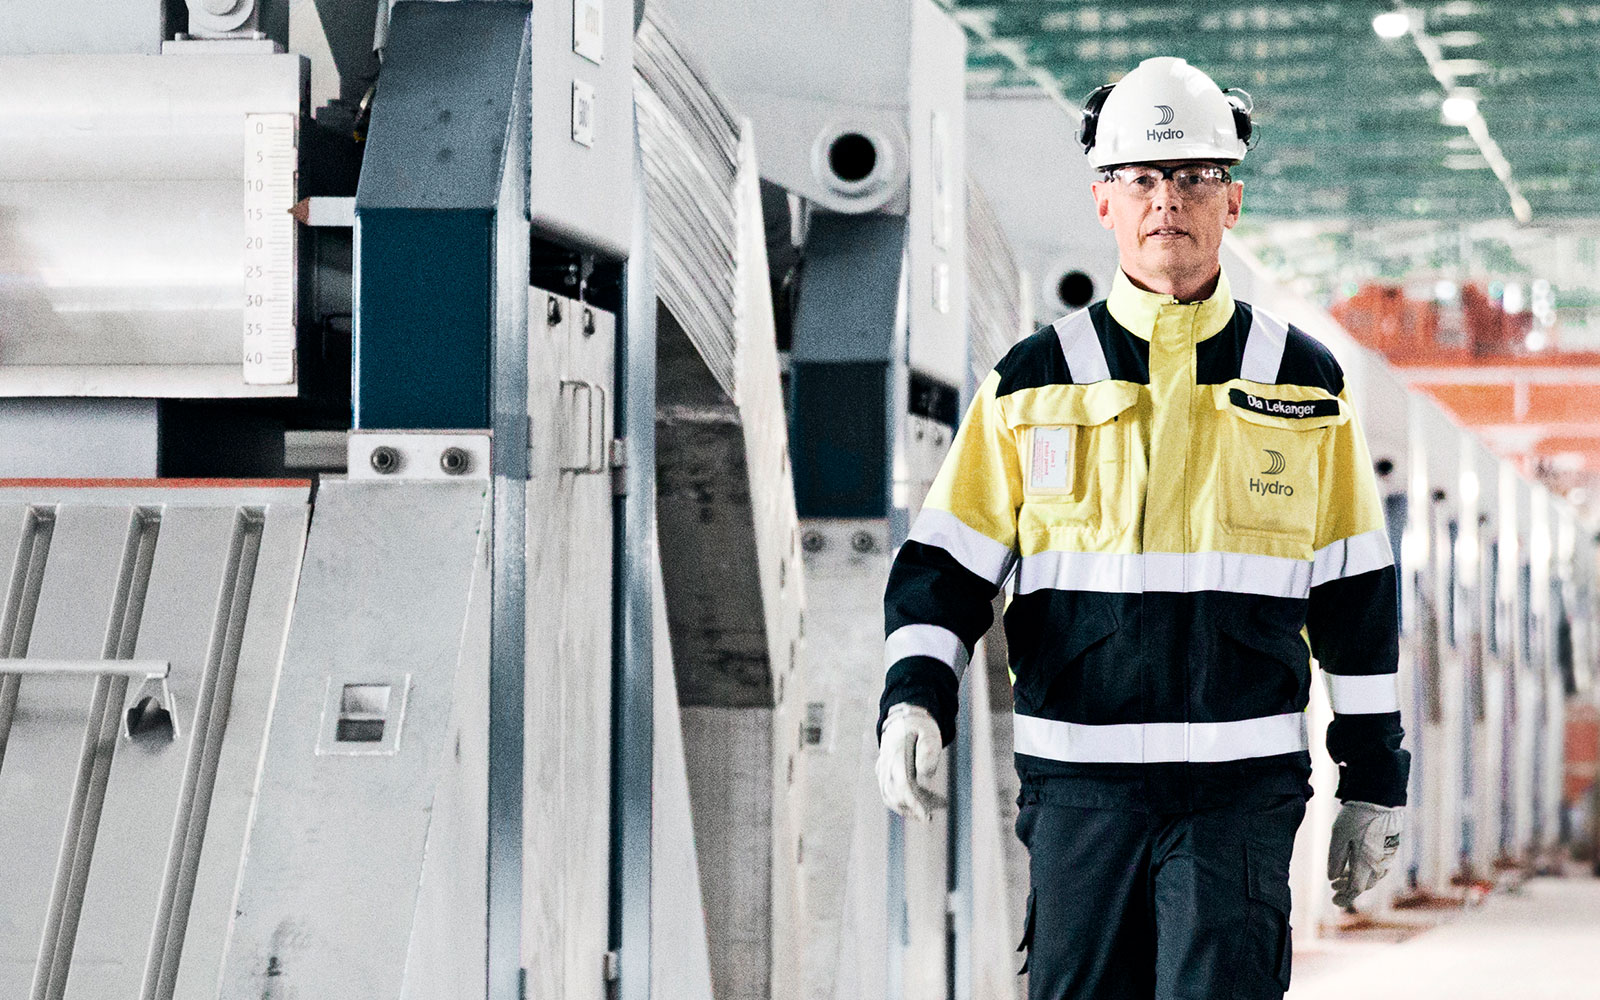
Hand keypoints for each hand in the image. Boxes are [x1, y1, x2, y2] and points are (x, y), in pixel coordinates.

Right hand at [875, 703, 947, 821]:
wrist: (904, 719)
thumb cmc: (921, 727)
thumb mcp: (930, 734)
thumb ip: (928, 752)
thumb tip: (924, 776)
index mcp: (897, 754)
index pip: (903, 785)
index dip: (914, 803)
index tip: (926, 818)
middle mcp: (886, 764)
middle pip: (895, 795)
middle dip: (913, 809)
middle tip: (931, 814)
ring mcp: (882, 769)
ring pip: (889, 797)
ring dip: (906, 808)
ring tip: (928, 810)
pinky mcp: (883, 773)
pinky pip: (888, 793)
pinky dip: (901, 802)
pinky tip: (919, 804)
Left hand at [1328, 800, 1403, 908]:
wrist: (1381, 798)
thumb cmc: (1357, 816)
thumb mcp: (1339, 835)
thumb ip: (1335, 858)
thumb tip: (1332, 878)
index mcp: (1366, 863)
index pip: (1355, 889)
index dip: (1345, 897)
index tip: (1334, 900)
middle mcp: (1380, 863)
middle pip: (1365, 884)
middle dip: (1348, 889)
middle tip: (1334, 887)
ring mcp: (1388, 855)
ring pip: (1373, 876)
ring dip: (1357, 879)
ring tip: (1341, 876)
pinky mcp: (1392, 847)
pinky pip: (1380, 866)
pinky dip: (1367, 870)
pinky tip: (1357, 863)